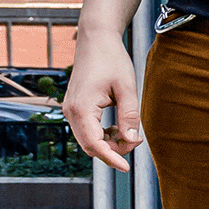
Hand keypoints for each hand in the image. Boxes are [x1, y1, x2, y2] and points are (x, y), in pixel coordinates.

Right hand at [64, 37, 142, 171]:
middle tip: (137, 140)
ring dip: (109, 142)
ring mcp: (71, 110)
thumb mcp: (126, 87)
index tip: (127, 168)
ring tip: (131, 132)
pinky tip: (120, 128)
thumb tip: (132, 140)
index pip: (94, 144)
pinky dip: (104, 134)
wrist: (96, 40)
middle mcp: (70, 112)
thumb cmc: (112, 59)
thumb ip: (129, 116)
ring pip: (89, 139)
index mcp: (81, 108)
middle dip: (114, 150)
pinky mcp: (75, 108)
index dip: (111, 158)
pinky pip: (88, 130)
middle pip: (90, 145)